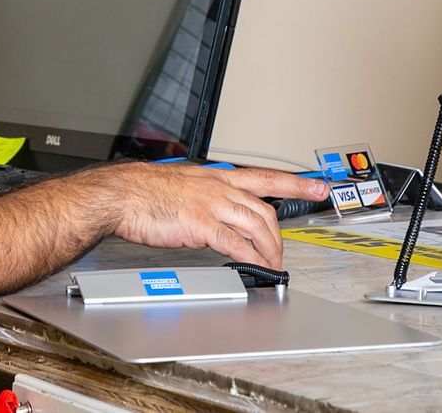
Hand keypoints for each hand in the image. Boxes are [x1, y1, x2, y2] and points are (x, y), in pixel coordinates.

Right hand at [103, 164, 328, 268]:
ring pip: (256, 226)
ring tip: (271, 263)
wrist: (122, 194)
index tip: (319, 187)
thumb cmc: (146, 192)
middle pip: (266, 208)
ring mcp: (212, 204)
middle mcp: (220, 187)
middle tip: (283, 250)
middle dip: (280, 232)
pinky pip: (234, 243)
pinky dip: (250, 257)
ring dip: (268, 248)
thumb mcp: (186, 185)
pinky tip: (255, 265)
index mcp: (218, 177)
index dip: (297, 184)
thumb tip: (221, 214)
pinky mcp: (201, 224)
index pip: (266, 177)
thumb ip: (207, 196)